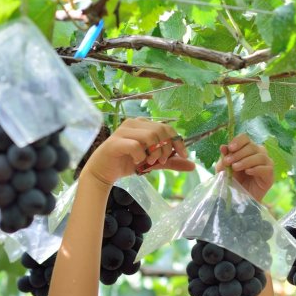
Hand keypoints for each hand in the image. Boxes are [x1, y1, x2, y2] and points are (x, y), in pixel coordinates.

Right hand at [79, 118, 195, 186]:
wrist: (104, 172)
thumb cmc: (128, 163)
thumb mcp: (154, 163)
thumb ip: (171, 162)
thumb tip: (192, 165)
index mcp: (144, 125)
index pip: (167, 127)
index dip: (178, 141)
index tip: (184, 156)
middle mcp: (134, 123)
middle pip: (160, 130)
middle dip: (166, 149)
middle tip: (161, 162)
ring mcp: (124, 131)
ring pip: (150, 136)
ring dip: (154, 153)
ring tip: (149, 163)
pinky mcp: (116, 142)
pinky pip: (136, 146)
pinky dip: (141, 157)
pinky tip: (137, 163)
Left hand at [215, 134, 273, 201]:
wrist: (240, 198)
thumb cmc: (233, 182)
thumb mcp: (224, 170)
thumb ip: (224, 158)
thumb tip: (223, 147)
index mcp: (247, 149)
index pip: (245, 138)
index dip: (238, 141)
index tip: (230, 148)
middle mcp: (258, 153)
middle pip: (252, 146)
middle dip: (238, 154)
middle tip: (229, 162)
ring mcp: (266, 163)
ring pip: (260, 156)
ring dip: (246, 161)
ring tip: (236, 168)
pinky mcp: (270, 175)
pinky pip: (266, 168)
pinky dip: (256, 169)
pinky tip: (247, 172)